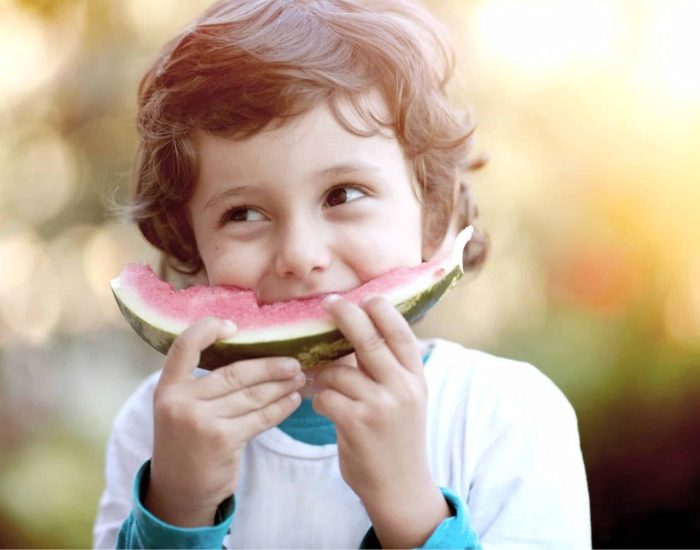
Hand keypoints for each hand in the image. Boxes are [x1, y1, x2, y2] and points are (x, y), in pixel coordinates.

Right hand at [145, 316, 304, 526]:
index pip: (184, 346)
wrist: (179, 491)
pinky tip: (292, 400)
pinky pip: (260, 417)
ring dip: (281, 385)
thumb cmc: (187, 443)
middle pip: (234, 372)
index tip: (234, 325)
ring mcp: (200, 421)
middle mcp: (180, 401)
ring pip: (251, 394)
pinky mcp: (222, 439)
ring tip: (299, 378)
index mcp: (167, 388)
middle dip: (269, 366)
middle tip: (293, 361)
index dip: (208, 329)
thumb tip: (251, 354)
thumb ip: (202, 385)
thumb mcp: (180, 410)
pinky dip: (280, 407)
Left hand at [312, 296, 449, 547]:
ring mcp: (380, 406)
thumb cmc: (397, 437)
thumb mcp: (406, 399)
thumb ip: (388, 368)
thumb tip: (357, 331)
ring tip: (329, 388)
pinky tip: (328, 409)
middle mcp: (402, 388)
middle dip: (345, 315)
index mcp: (416, 378)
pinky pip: (325, 396)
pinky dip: (320, 399)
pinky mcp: (357, 424)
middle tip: (329, 302)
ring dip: (325, 377)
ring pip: (337, 372)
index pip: (401, 333)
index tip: (365, 296)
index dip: (382, 310)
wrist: (401, 486)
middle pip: (369, 340)